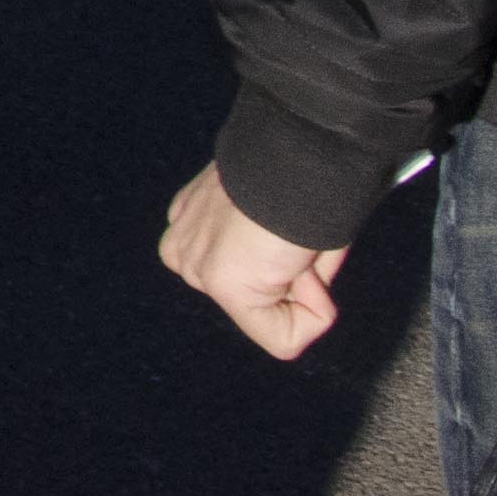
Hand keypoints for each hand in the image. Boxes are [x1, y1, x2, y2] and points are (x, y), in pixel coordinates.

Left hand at [160, 162, 348, 357]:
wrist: (294, 156)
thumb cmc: (299, 177)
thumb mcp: (277, 215)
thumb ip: (272, 252)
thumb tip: (303, 283)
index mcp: (191, 221)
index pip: (243, 272)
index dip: (287, 259)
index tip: (287, 224)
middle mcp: (184, 245)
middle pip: (255, 297)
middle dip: (292, 276)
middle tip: (292, 237)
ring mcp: (197, 266)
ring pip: (270, 318)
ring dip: (303, 289)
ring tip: (292, 243)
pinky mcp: (221, 285)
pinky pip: (283, 339)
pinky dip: (313, 314)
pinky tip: (298, 263)